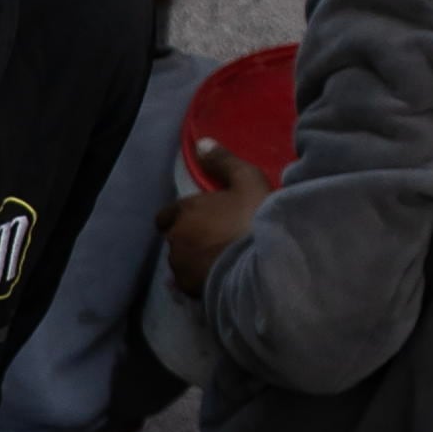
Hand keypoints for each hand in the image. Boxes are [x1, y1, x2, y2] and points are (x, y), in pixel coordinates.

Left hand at [161, 139, 271, 295]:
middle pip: (176, 237)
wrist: (265, 264)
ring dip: (196, 258)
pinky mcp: (188, 289)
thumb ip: (223, 162)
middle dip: (191, 237)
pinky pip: (190, 281)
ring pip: (182, 260)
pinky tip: (222, 276)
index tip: (203, 219)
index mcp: (185, 211)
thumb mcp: (247, 181)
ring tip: (223, 259)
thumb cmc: (256, 218)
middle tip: (220, 238)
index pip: (167, 215)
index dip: (183, 217)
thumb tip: (201, 142)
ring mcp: (179, 265)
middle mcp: (174, 238)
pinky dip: (201, 278)